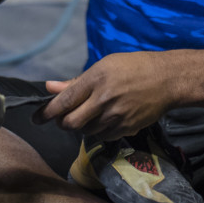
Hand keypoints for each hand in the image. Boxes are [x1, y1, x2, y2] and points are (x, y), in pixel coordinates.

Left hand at [37, 51, 175, 140]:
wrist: (167, 80)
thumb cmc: (134, 67)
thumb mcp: (104, 66)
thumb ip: (76, 81)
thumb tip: (49, 87)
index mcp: (96, 79)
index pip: (64, 101)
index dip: (46, 112)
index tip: (36, 119)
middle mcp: (104, 99)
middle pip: (70, 123)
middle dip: (62, 123)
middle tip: (63, 118)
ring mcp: (116, 116)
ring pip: (85, 131)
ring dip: (81, 126)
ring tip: (89, 113)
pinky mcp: (126, 128)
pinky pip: (102, 136)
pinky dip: (97, 131)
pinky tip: (104, 119)